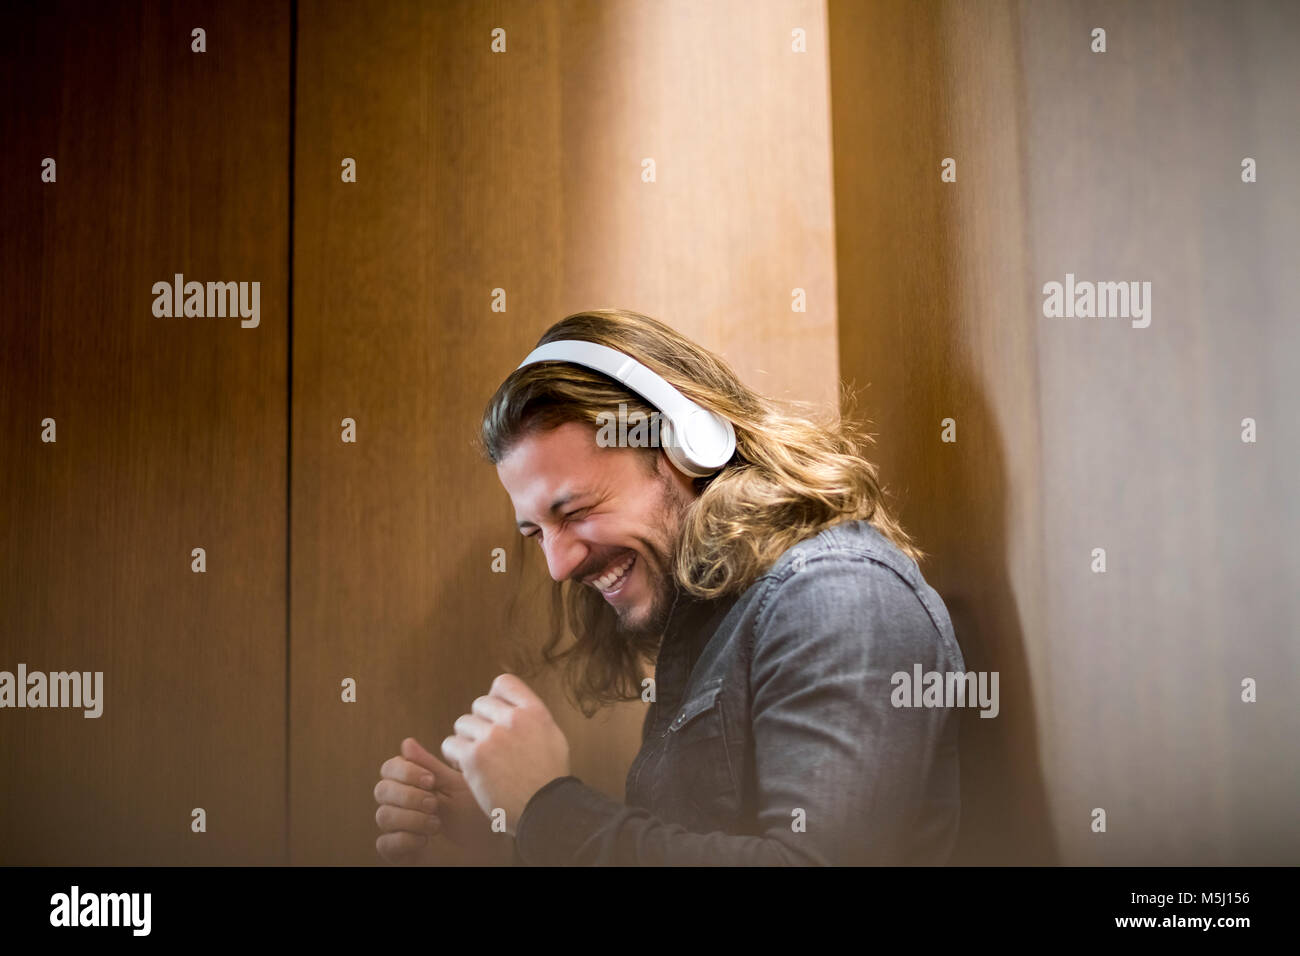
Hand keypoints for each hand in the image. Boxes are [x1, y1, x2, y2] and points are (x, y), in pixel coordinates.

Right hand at [374, 737, 512, 864]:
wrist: (490, 849)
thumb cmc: (476, 815)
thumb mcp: (456, 787)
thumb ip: (430, 766)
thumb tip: (406, 743)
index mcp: (414, 784)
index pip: (389, 768)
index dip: (405, 771)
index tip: (431, 780)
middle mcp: (402, 804)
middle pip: (381, 790)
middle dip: (409, 795)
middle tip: (434, 804)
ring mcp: (399, 828)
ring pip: (383, 815)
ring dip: (411, 818)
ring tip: (436, 824)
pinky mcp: (399, 852)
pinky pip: (384, 843)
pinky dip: (404, 839)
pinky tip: (424, 840)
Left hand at [441, 673, 570, 835]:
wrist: (544, 810)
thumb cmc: (549, 778)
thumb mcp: (552, 736)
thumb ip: (532, 717)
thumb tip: (514, 705)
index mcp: (534, 712)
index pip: (504, 683)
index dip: (495, 697)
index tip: (495, 715)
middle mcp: (513, 719)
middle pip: (480, 704)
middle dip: (480, 723)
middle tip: (486, 744)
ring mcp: (492, 737)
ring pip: (462, 723)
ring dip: (466, 739)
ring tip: (477, 757)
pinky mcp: (473, 757)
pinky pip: (451, 744)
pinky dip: (454, 755)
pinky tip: (465, 766)